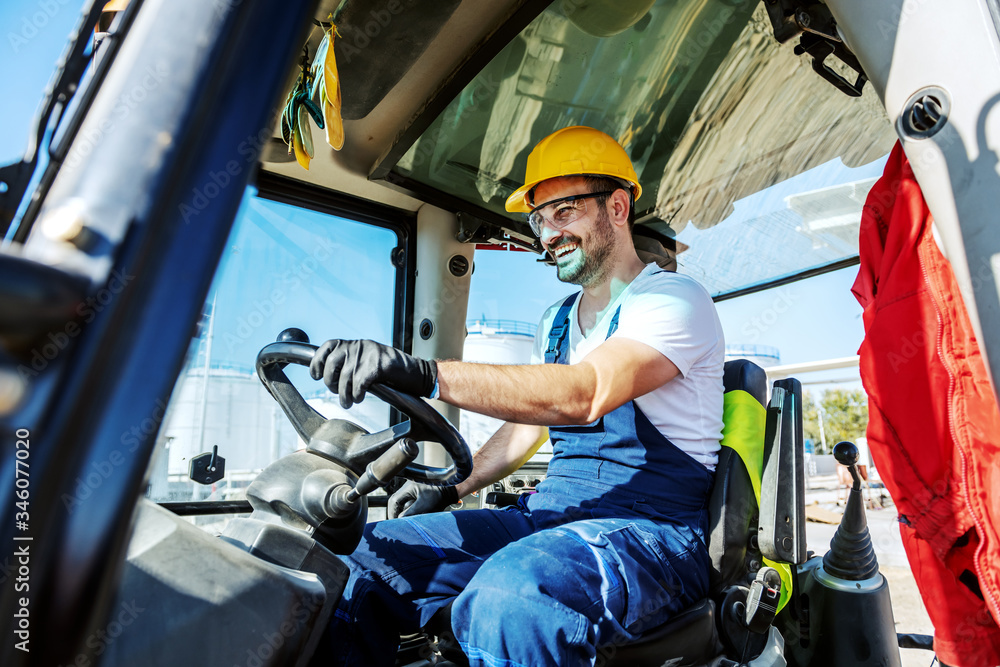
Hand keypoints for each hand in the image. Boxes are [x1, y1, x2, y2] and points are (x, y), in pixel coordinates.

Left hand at [309, 339, 436, 408]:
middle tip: (339, 393)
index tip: (316, 375)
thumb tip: (329, 375)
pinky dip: (356, 394)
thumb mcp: (367, 360)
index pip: (327, 347)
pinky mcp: (377, 365)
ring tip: (349, 402)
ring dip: (344, 395)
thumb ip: (350, 362)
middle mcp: (359, 346)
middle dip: (331, 383)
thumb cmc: (392, 371)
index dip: (317, 362)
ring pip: (344, 378)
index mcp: (355, 343)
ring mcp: (368, 355)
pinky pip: (358, 383)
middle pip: (331, 365)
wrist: (417, 373)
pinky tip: (360, 397)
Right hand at [387, 481, 458, 518]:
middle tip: (398, 522)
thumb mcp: (424, 506)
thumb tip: (399, 520)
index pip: (394, 500)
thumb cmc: (440, 495)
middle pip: (396, 501)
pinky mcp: (418, 492)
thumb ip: (410, 513)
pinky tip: (413, 514)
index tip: (394, 522)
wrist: (452, 489)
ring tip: (404, 519)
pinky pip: (409, 501)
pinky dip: (409, 509)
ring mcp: (413, 488)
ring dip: (403, 511)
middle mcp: (409, 486)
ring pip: (403, 502)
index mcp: (409, 486)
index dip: (392, 512)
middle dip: (396, 512)